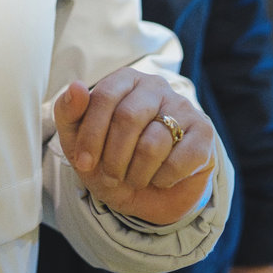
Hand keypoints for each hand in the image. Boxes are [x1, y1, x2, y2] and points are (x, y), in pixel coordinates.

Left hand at [54, 68, 215, 226]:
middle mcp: (155, 85)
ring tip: (134, 178)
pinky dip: (164, 178)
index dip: (91, 135)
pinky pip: (181, 159)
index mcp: (124, 79)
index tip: (84, 163)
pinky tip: (160, 178)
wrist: (149, 193)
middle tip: (111, 176)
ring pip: (153, 143)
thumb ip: (69, 112)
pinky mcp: (204, 132)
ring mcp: (182, 106)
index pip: (104, 97)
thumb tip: (76, 86)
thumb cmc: (110, 158)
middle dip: (114, 157)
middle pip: (128, 118)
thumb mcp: (79, 141)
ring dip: (137, 173)